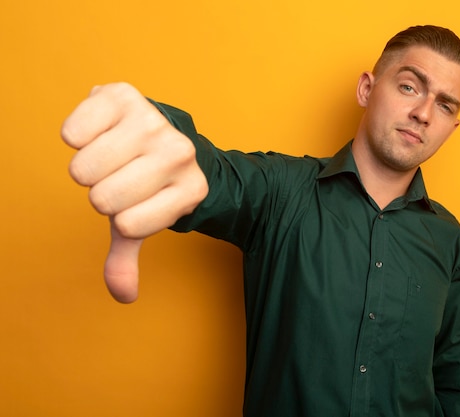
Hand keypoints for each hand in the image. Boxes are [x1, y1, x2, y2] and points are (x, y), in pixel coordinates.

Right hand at [61, 83, 207, 302]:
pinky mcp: (123, 95)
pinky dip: (76, 136)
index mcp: (192, 189)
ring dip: (89, 167)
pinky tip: (102, 131)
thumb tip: (124, 296)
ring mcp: (154, 122)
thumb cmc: (149, 182)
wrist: (159, 131)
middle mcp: (180, 153)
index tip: (140, 201)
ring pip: (83, 168)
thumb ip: (128, 258)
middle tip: (123, 176)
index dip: (122, 217)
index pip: (127, 225)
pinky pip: (71, 132)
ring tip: (114, 155)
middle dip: (103, 192)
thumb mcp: (142, 220)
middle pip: (102, 197)